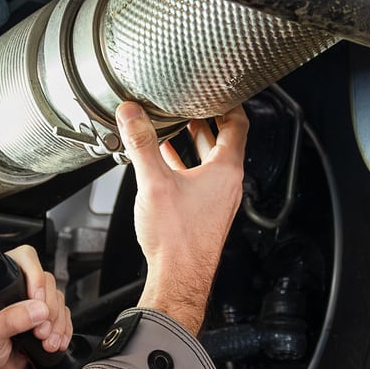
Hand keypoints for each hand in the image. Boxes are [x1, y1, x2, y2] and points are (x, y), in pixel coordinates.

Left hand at [0, 244, 71, 368]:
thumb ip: (10, 321)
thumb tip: (37, 309)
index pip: (22, 261)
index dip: (35, 276)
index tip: (36, 301)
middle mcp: (15, 292)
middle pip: (46, 283)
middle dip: (48, 309)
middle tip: (39, 331)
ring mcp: (30, 307)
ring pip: (57, 301)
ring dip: (57, 324)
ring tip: (45, 341)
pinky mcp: (42, 322)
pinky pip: (63, 318)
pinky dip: (63, 331)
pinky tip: (55, 343)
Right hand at [117, 102, 246, 334]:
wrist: (178, 278)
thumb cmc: (177, 239)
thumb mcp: (155, 182)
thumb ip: (142, 144)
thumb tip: (131, 114)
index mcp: (226, 170)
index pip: (238, 125)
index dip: (228, 103)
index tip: (217, 89)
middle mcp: (227, 184)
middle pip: (223, 141)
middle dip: (206, 119)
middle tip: (192, 102)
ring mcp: (217, 199)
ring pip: (210, 161)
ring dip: (195, 142)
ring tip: (176, 125)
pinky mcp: (205, 212)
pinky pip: (199, 179)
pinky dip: (186, 165)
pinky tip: (165, 162)